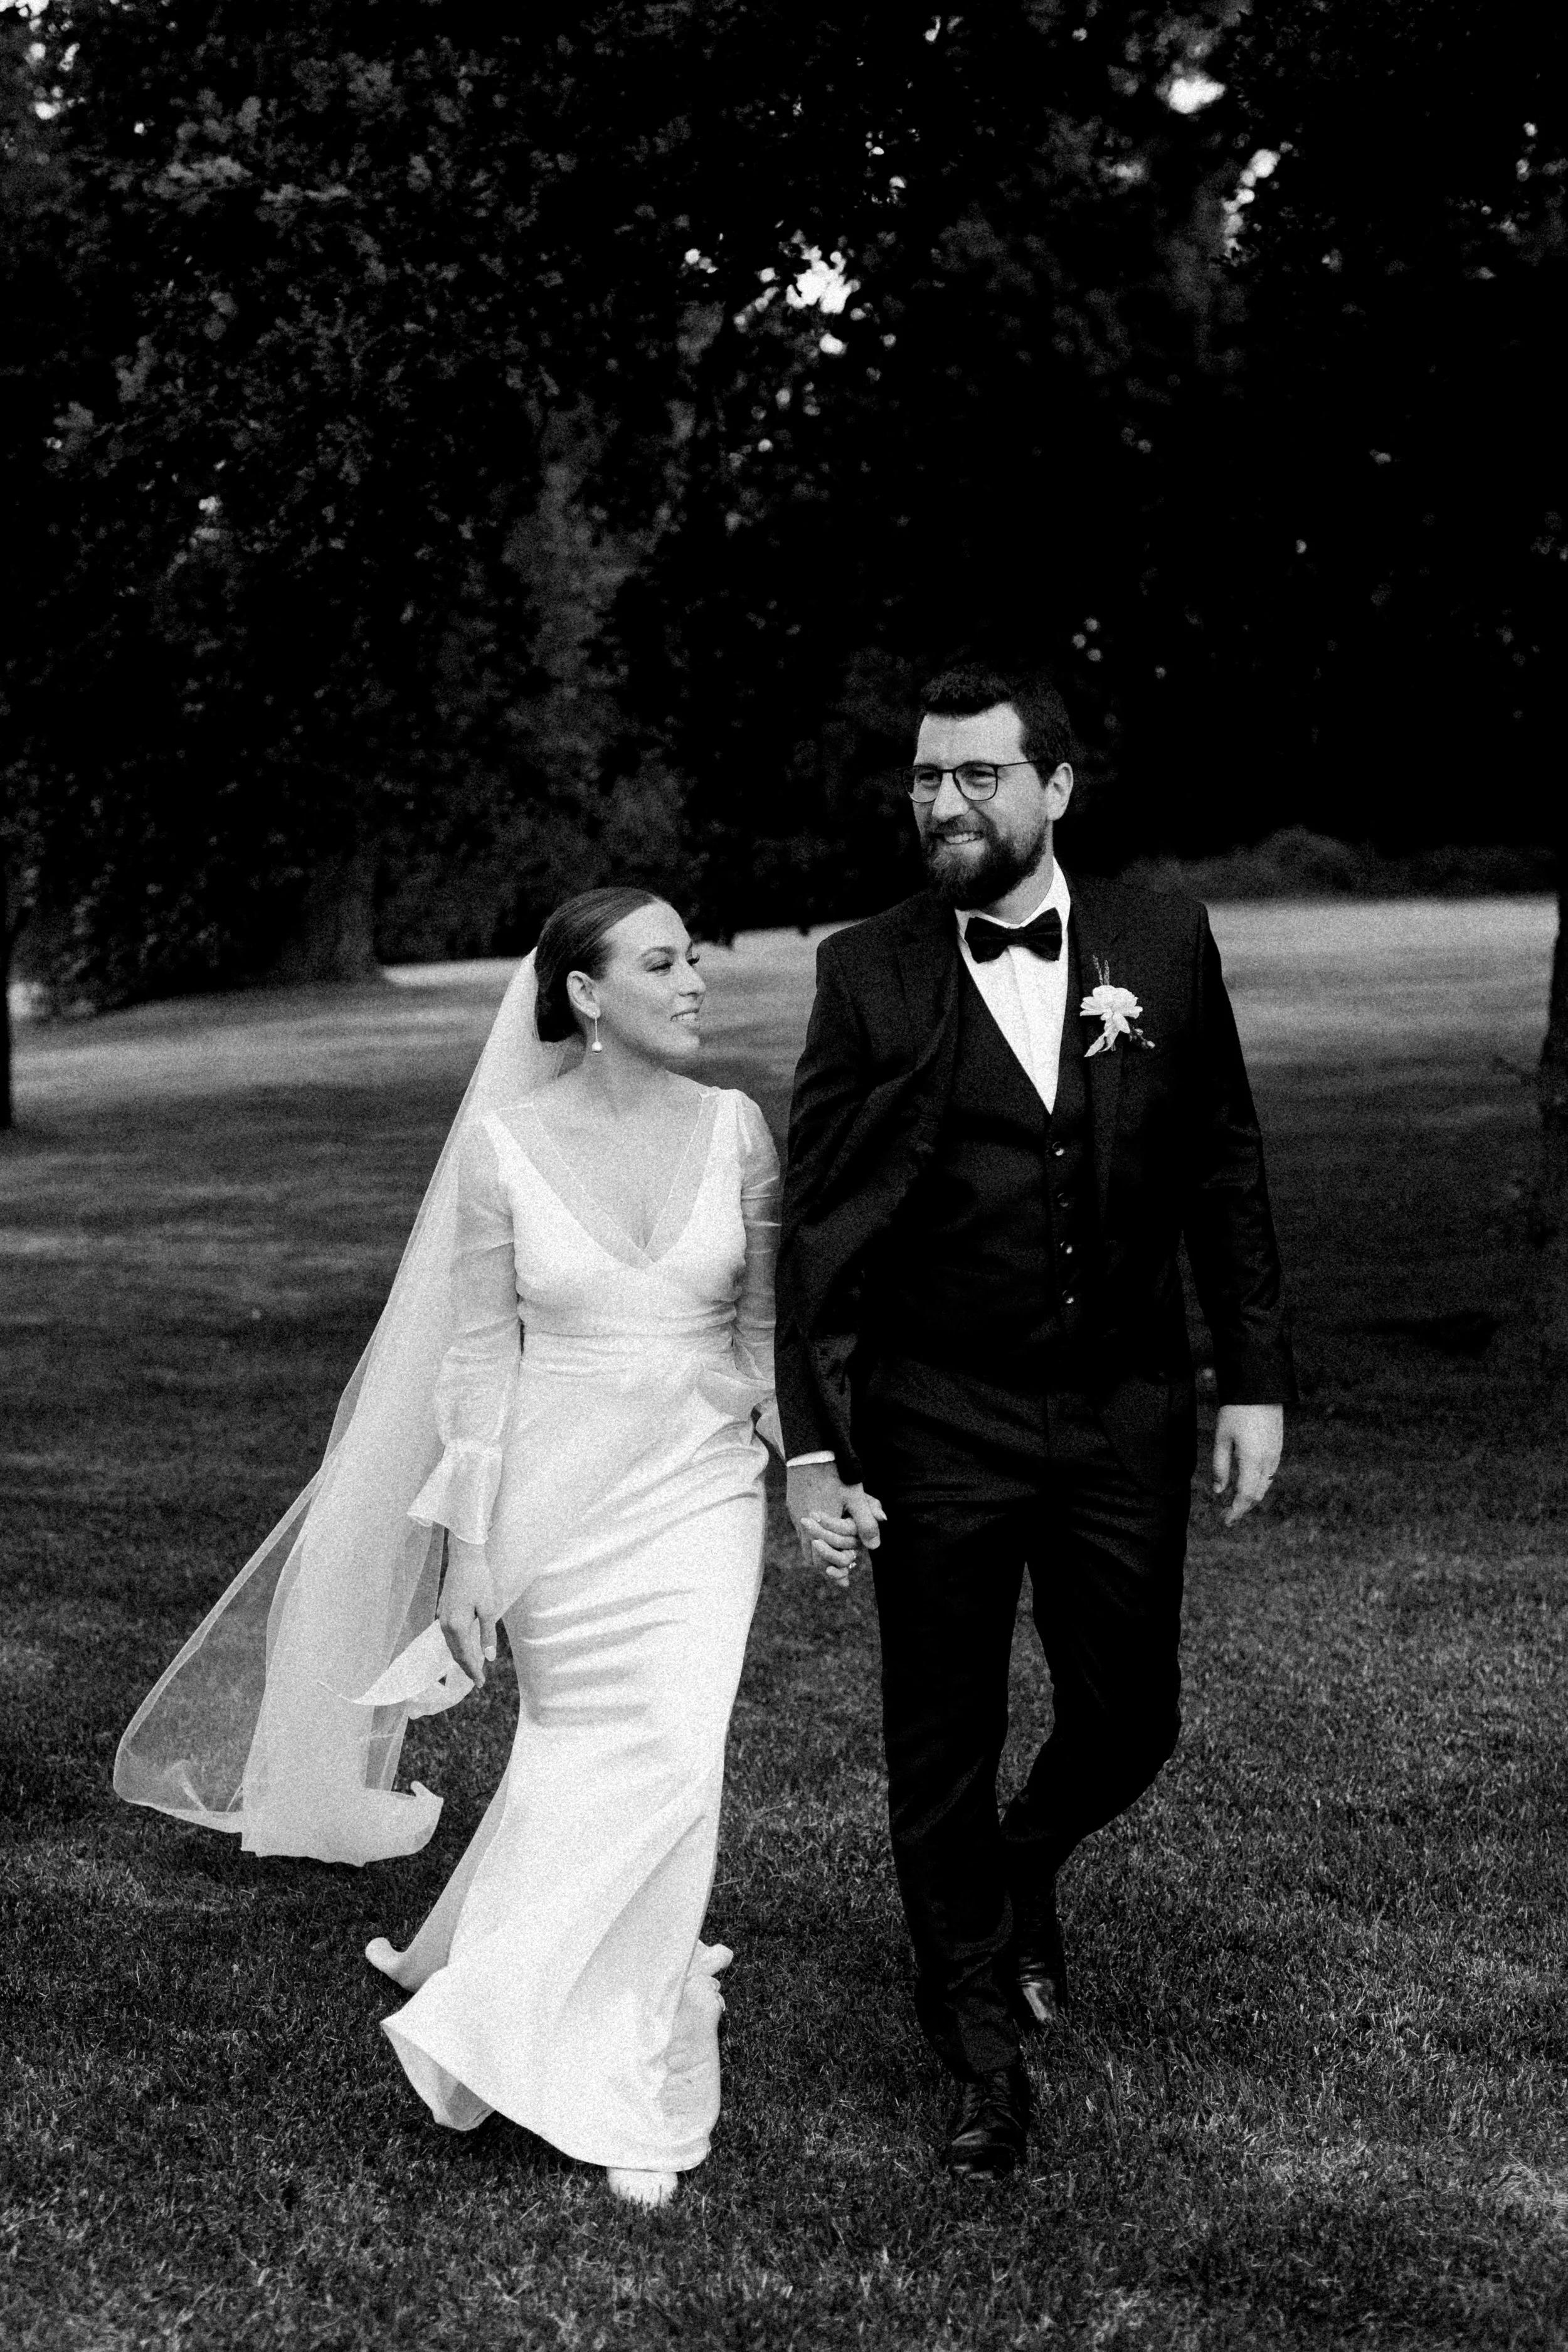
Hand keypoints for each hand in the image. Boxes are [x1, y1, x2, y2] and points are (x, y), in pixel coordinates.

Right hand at [439, 1535, 498, 1686]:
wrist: (465, 1557)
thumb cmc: (479, 1581)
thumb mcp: (488, 1608)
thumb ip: (487, 1634)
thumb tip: (489, 1657)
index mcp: (457, 1626)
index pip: (465, 1656)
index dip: (473, 1671)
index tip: (481, 1683)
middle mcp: (445, 1624)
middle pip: (455, 1653)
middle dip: (467, 1667)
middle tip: (478, 1680)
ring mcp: (442, 1616)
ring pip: (451, 1644)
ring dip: (461, 1656)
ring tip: (473, 1667)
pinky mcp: (443, 1609)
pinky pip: (449, 1634)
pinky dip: (457, 1645)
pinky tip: (465, 1645)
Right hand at [786, 1461, 885, 1588]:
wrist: (811, 1448)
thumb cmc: (836, 1473)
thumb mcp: (856, 1497)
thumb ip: (866, 1522)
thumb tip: (875, 1545)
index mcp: (819, 1526)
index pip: (821, 1561)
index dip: (834, 1571)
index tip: (845, 1580)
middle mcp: (803, 1524)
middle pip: (810, 1556)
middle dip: (826, 1563)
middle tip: (841, 1570)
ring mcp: (795, 1513)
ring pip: (805, 1542)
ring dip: (819, 1549)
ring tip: (835, 1551)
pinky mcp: (793, 1504)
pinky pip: (801, 1528)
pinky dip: (813, 1535)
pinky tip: (825, 1529)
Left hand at [1212, 1403, 1283, 1525]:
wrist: (1259, 1389)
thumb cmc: (1235, 1412)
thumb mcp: (1222, 1439)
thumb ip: (1220, 1467)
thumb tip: (1219, 1491)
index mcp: (1252, 1461)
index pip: (1245, 1496)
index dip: (1235, 1512)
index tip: (1225, 1521)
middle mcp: (1267, 1462)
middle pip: (1256, 1495)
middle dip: (1241, 1509)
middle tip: (1225, 1515)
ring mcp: (1275, 1455)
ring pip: (1265, 1486)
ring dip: (1250, 1497)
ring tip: (1233, 1502)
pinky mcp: (1278, 1448)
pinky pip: (1269, 1474)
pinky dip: (1258, 1485)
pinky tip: (1246, 1484)